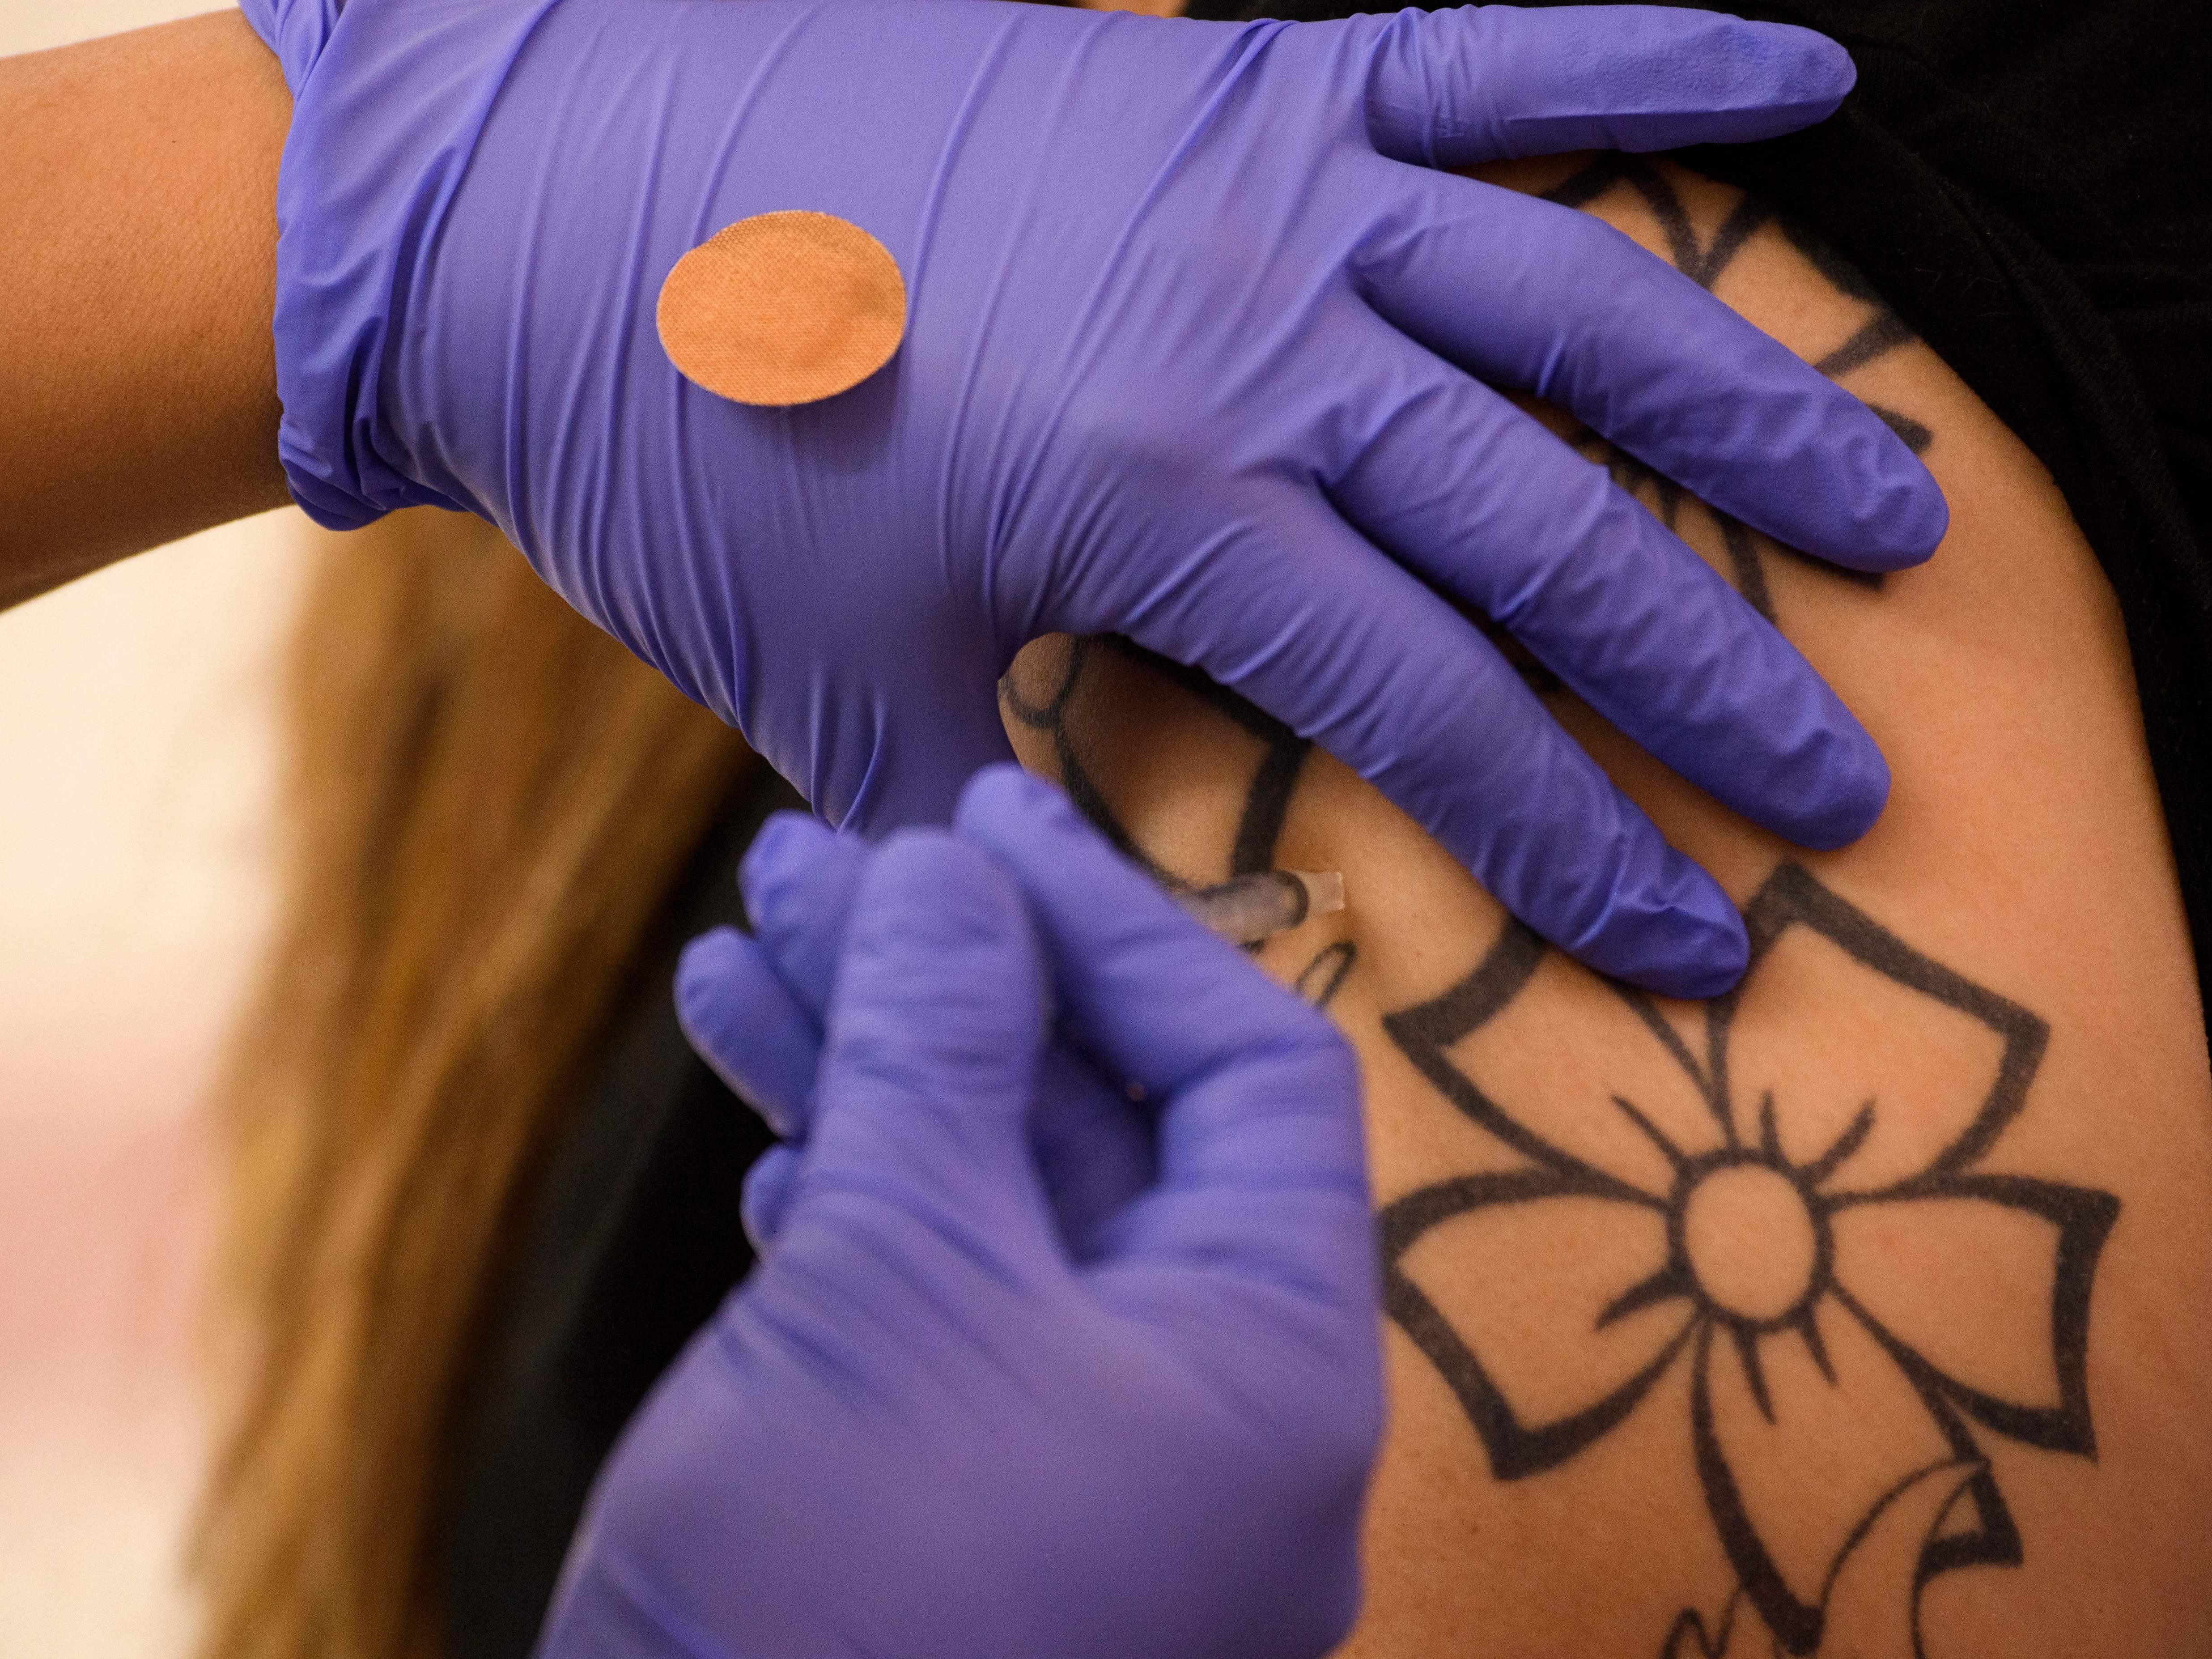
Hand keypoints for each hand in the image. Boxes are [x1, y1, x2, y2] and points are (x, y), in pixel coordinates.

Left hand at [243, 0, 1944, 995]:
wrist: (554, 198)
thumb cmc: (694, 458)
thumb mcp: (845, 683)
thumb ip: (1000, 823)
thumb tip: (1082, 956)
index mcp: (1169, 500)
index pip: (1432, 707)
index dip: (1574, 844)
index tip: (1690, 941)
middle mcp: (1260, 333)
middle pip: (1549, 524)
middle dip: (1707, 676)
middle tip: (1840, 784)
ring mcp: (1268, 182)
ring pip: (1581, 299)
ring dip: (1753, 413)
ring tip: (1896, 513)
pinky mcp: (1247, 69)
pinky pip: (1494, 44)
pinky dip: (1654, 50)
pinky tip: (1817, 67)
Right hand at [534, 766, 1383, 1658]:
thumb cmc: (837, 1595)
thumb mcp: (899, 1275)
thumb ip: (943, 1049)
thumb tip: (953, 869)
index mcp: (1273, 1361)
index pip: (1249, 1067)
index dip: (1115, 919)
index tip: (983, 813)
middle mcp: (1213, 1411)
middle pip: (1103, 1125)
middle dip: (956, 981)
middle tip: (811, 859)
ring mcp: (1090, 1463)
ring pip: (998, 1203)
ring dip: (875, 1065)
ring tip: (743, 944)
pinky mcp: (971, 1502)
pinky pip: (942, 1305)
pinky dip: (855, 1192)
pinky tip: (770, 1114)